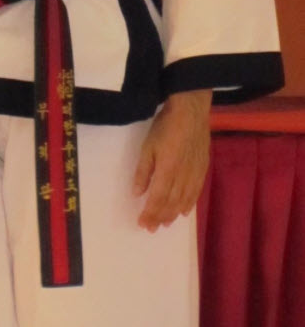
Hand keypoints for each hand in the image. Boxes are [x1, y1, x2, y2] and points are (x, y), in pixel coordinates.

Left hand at [133, 89, 211, 231]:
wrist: (191, 111)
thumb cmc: (166, 126)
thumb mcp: (148, 146)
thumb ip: (144, 171)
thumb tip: (138, 193)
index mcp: (168, 170)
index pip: (158, 199)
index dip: (151, 213)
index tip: (143, 224)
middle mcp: (183, 176)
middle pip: (171, 203)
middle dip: (160, 217)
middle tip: (152, 228)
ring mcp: (195, 173)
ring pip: (184, 200)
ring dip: (174, 214)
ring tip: (165, 223)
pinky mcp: (203, 168)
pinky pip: (196, 192)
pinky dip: (189, 204)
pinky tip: (184, 211)